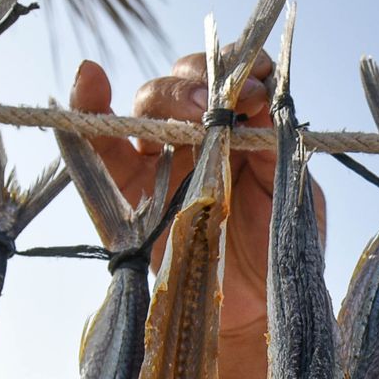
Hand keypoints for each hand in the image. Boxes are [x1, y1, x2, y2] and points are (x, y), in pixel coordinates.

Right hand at [70, 51, 324, 339]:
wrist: (255, 310)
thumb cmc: (278, 246)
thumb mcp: (291, 191)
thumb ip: (275, 145)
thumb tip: (259, 103)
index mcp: (240, 126)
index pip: (231, 75)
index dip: (242, 69)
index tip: (259, 87)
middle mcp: (197, 133)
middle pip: (185, 80)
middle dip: (205, 79)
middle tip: (230, 101)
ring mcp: (160, 159)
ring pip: (149, 103)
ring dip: (168, 94)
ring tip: (194, 109)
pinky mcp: (127, 189)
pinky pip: (100, 143)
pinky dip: (88, 108)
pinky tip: (90, 77)